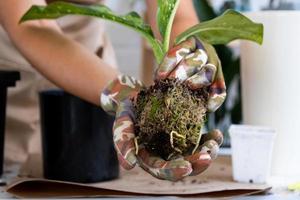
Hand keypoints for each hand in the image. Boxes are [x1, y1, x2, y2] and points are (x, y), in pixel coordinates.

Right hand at [101, 37, 225, 180]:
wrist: (135, 98)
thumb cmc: (127, 112)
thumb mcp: (121, 124)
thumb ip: (123, 143)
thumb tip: (129, 166)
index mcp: (148, 158)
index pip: (161, 170)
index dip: (173, 171)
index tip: (187, 166)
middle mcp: (164, 155)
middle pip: (182, 166)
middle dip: (197, 164)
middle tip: (208, 156)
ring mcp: (176, 145)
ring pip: (195, 156)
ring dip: (207, 152)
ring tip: (214, 143)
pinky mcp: (185, 134)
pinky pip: (200, 141)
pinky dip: (209, 139)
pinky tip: (216, 134)